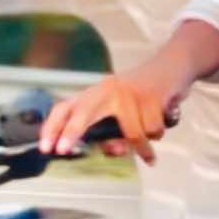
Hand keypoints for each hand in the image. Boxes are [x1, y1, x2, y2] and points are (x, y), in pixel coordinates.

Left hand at [38, 19, 218, 167]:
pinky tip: (161, 124)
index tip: (46, 147)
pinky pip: (152, 131)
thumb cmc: (141, 96)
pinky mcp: (150, 96)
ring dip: (142, 147)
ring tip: (148, 149)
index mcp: (94, 95)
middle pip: (83, 112)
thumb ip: (112, 135)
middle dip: (72, 131)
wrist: (171, 67)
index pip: (65, 108)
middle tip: (62, 150)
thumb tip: (112, 150)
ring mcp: (128, 92)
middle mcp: (106, 90)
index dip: (52, 127)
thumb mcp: (121, 113)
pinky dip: (157, 137)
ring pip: (132, 133)